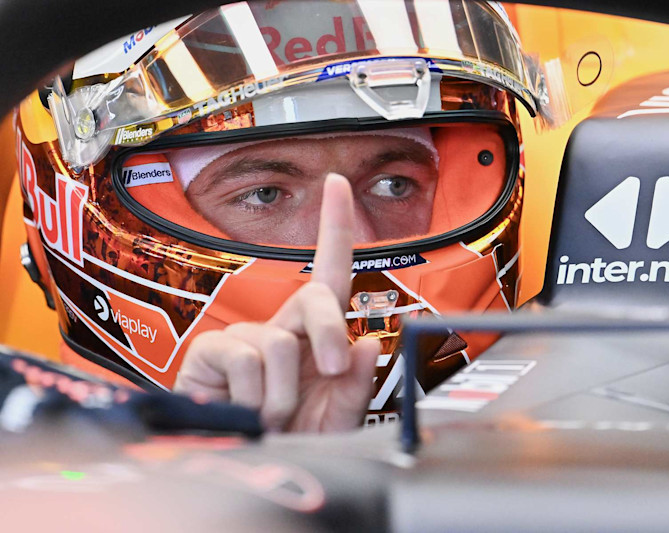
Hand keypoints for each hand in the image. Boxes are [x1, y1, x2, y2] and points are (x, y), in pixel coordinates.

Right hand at [175, 173, 379, 431]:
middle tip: (329, 372)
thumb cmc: (293, 440)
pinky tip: (245, 411)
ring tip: (272, 418)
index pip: (329, 274)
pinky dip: (255, 395)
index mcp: (315, 336)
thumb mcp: (336, 419)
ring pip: (280, 342)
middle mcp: (283, 327)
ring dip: (283, 393)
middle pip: (315, 295)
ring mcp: (246, 337)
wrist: (246, 469)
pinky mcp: (213, 350)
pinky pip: (246, 356)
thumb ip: (355, 385)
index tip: (337, 183)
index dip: (335, 227)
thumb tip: (367, 342)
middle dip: (328, 331)